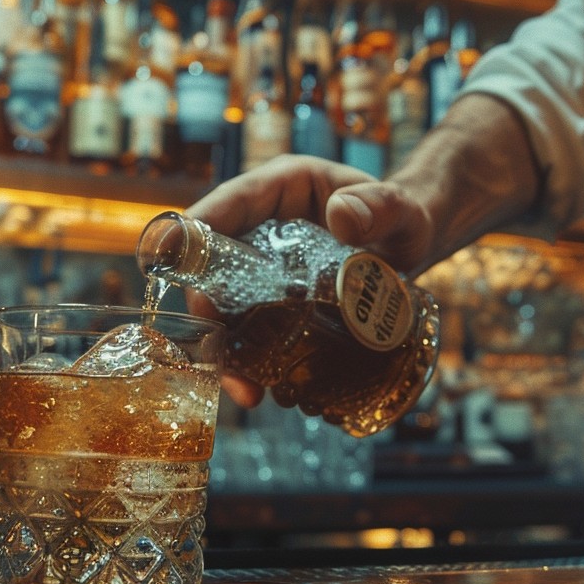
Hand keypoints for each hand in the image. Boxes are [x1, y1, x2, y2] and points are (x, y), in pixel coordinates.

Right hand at [184, 156, 436, 407]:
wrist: (417, 244)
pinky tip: (269, 390)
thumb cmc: (406, 213)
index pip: (221, 209)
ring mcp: (265, 269)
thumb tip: (341, 216)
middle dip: (207, 315)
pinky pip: (252, 330)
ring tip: (249, 392)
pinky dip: (254, 361)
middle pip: (211, 268)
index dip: (189, 240)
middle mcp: (260, 229)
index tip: (167, 268)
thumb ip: (380, 206)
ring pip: (227, 308)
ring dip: (228, 351)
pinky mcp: (278, 302)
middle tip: (219, 358)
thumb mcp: (400, 207)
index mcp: (277, 190)